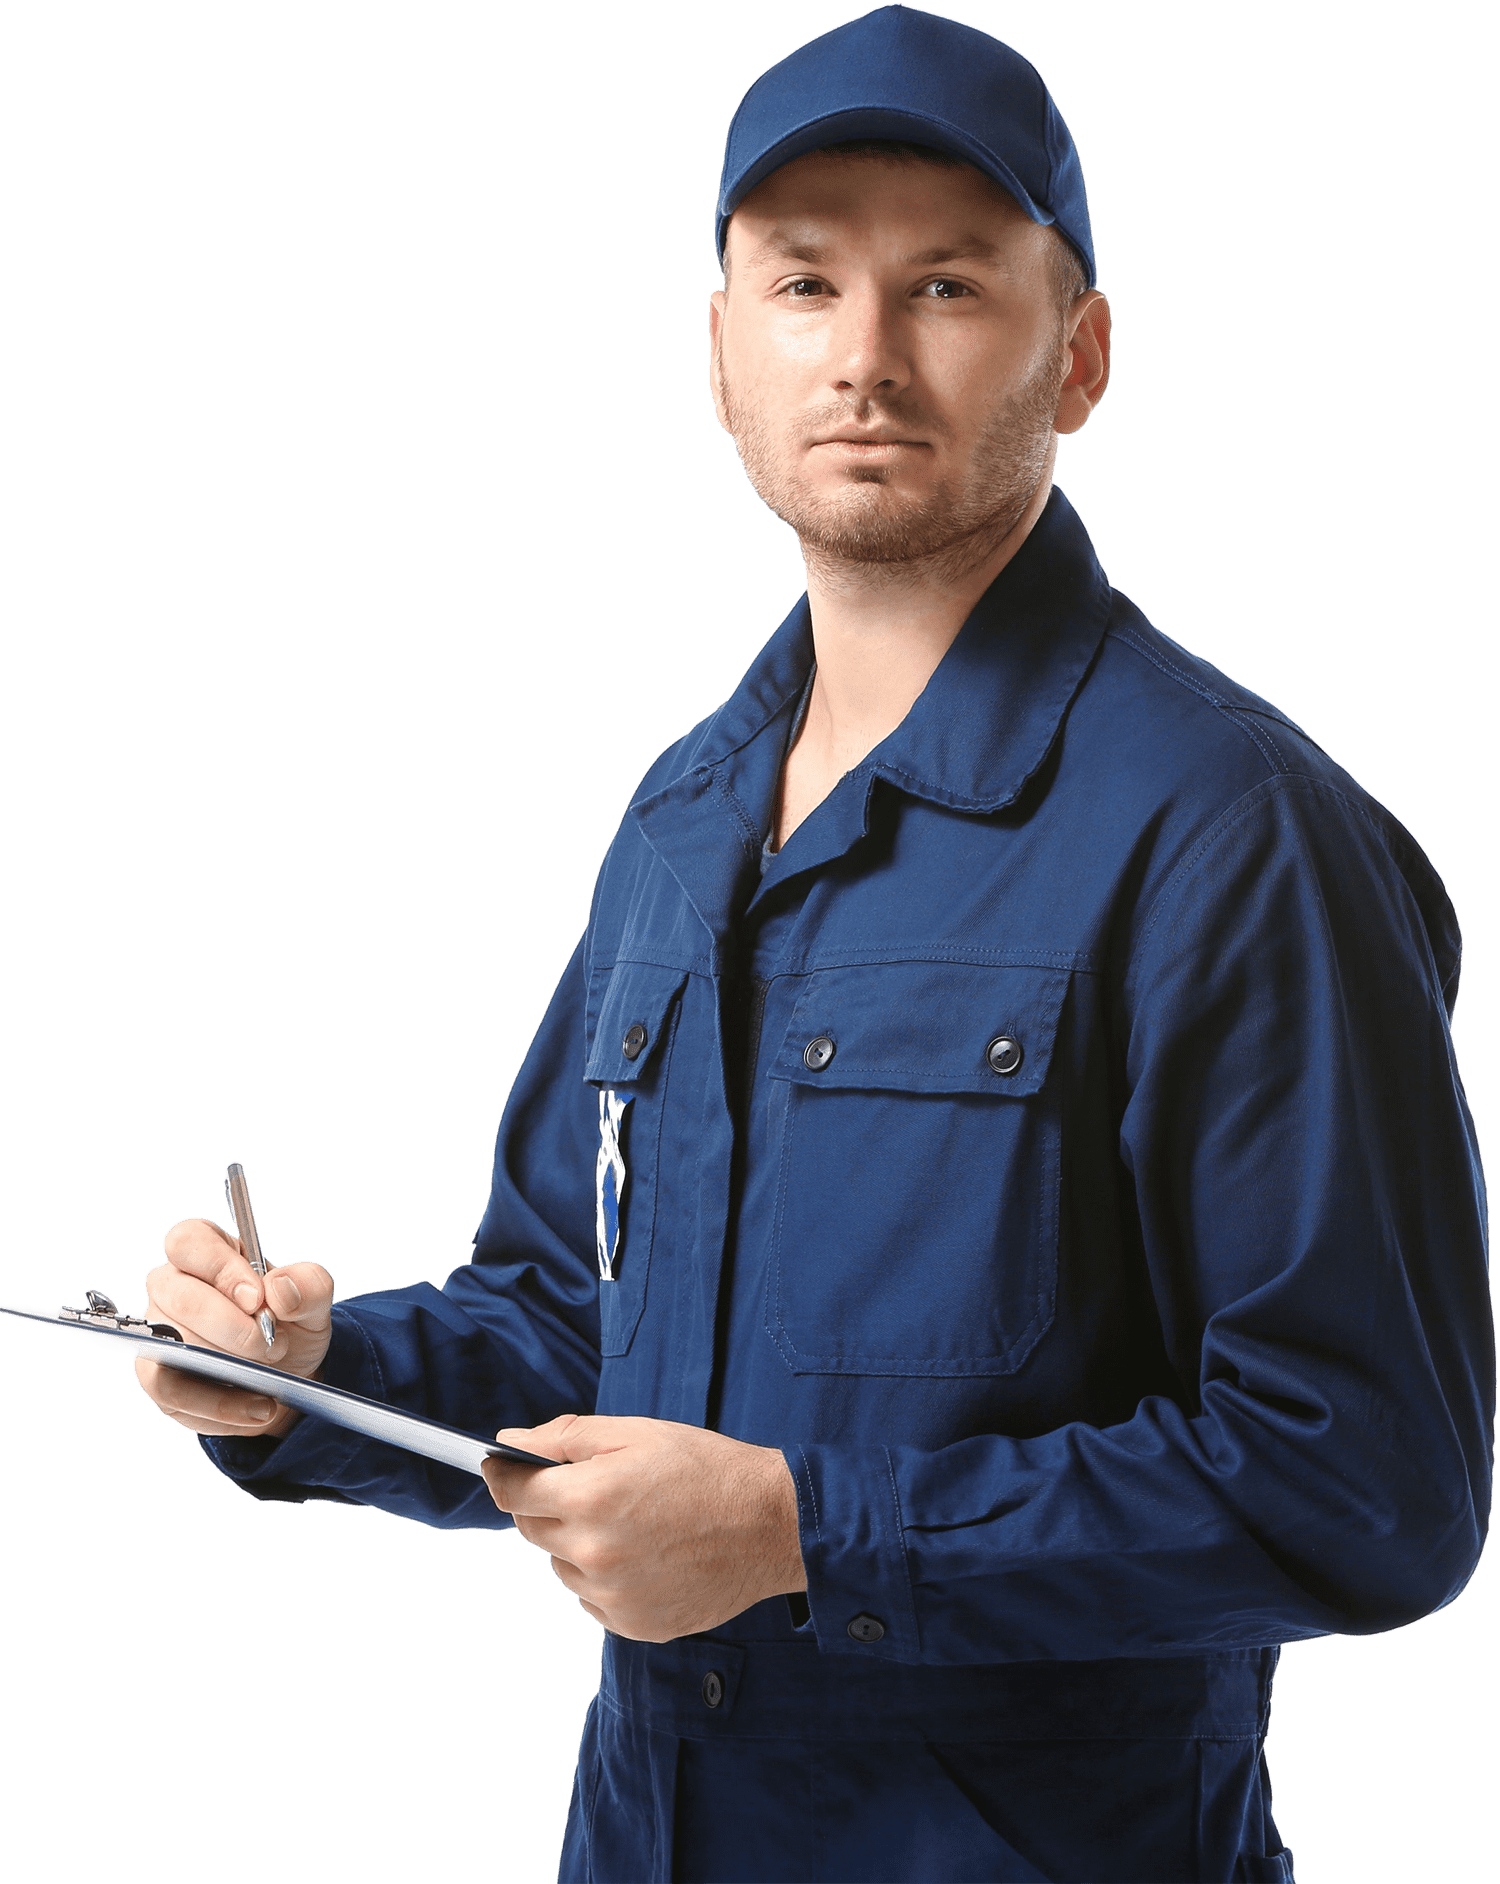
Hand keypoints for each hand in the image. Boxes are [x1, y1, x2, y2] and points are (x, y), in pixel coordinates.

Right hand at [132, 1216, 334, 1439]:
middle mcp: (171, 1285)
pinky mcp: (157, 1377)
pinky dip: (220, 1404)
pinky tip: (259, 1408)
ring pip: (172, 1345)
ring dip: (228, 1366)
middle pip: (178, 1295)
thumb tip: (280, 1290)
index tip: (256, 1298)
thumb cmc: (290, 1321)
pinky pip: (172, 1391)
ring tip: (271, 1378)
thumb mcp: (314, 1300)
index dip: (220, 1267)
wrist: (287, 1374)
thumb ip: (308, 1285)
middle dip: (231, 1326)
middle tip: (274, 1345)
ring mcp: (158, 1332)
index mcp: (207, 1249)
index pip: (189, 1241)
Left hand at [482, 1414, 805, 1641]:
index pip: (512, 1491)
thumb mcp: (637, 1434)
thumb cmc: (706, 1470)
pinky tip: (644, 1555)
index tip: (501, 1466)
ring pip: (561, 1565)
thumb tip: (508, 1444)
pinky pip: (591, 1598)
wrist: (770, 1525)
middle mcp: (595, 1554)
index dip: (504, 1474)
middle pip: (531, 1529)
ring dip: (577, 1543)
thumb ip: (566, 1437)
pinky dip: (603, 1577)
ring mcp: (613, 1597)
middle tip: (592, 1486)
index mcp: (592, 1498)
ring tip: (631, 1522)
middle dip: (548, 1504)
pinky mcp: (633, 1625)